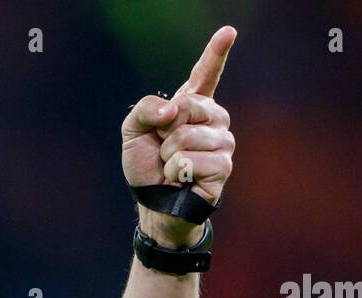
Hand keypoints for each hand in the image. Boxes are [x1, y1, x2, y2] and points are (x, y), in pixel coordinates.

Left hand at [121, 25, 236, 247]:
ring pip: (188, 137)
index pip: (205, 74)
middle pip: (189, 106)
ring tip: (172, 167)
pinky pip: (192, 161)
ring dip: (169, 156)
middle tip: (164, 148)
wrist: (152, 202)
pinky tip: (181, 180)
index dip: (216, 52)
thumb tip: (173, 111)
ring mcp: (223, 143)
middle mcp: (214, 120)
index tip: (228, 31)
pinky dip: (177, 172)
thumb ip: (146, 109)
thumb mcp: (133, 131)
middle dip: (165, 130)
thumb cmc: (146, 166)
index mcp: (193, 106)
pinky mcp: (223, 167)